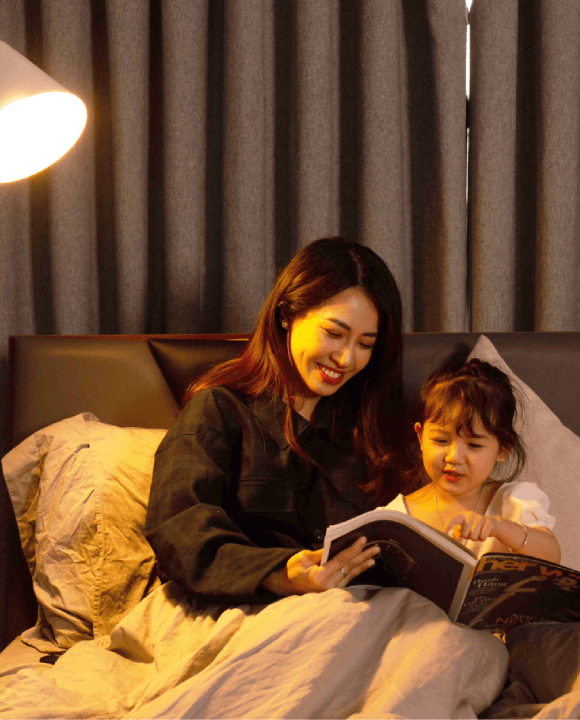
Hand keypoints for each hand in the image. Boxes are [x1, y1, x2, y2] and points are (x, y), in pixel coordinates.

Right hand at [261, 536, 378, 595]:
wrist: (283, 584)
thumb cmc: (291, 569)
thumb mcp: (304, 557)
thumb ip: (322, 553)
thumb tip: (337, 545)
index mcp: (320, 577)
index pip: (341, 560)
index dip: (353, 549)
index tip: (363, 540)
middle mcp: (328, 586)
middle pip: (349, 568)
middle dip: (363, 556)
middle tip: (375, 547)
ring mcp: (330, 591)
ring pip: (350, 574)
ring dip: (362, 564)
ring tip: (374, 556)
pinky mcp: (332, 591)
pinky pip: (347, 579)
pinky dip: (356, 571)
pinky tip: (364, 565)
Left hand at [445, 511, 500, 542]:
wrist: (492, 524)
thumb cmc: (475, 527)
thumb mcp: (466, 527)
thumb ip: (459, 531)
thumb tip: (452, 538)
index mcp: (462, 515)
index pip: (453, 520)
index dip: (447, 526)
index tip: (443, 533)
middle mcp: (470, 515)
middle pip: (465, 533)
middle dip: (468, 536)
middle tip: (471, 533)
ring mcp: (480, 518)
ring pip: (474, 536)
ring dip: (476, 538)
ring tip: (478, 534)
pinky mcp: (488, 523)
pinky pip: (483, 537)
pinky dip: (483, 539)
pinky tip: (484, 534)